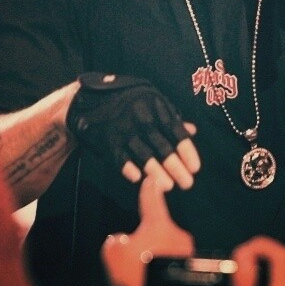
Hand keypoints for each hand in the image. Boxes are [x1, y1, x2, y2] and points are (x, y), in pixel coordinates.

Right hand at [66, 72, 199, 189]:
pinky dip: (130, 169)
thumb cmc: (128, 101)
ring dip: (158, 174)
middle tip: (187, 183)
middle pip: (163, 147)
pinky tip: (139, 179)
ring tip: (169, 186)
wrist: (89, 99)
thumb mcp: (151, 101)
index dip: (187, 152)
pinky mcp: (107, 139)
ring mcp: (123, 129)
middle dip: (177, 168)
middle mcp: (141, 117)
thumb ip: (170, 117)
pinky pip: (120, 159)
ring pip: (144, 156)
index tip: (195, 168)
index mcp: (155, 107)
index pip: (176, 132)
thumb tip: (192, 131)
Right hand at [101, 173, 194, 285]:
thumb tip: (121, 241)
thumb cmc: (138, 277)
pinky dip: (160, 275)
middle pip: (156, 233)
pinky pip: (170, 268)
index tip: (152, 179)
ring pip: (163, 252)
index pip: (152, 201)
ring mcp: (187, 255)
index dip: (149, 190)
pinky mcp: (191, 273)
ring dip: (152, 262)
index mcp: (159, 225)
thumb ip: (114, 242)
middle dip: (144, 245)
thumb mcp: (114, 254)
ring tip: (141, 281)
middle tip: (133, 265)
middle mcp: (177, 236)